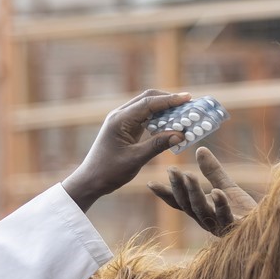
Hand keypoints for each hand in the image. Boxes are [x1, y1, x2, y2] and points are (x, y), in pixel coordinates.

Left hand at [62, 90, 189, 211]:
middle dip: (168, 100)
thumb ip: (158, 145)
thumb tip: (180, 135)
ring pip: (146, 107)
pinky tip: (171, 124)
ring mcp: (122, 121)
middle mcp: (120, 116)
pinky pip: (144, 118)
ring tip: (184, 112)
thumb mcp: (136, 159)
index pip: (148, 103)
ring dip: (165, 108)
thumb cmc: (109, 171)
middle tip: (189, 104)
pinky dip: (159, 118)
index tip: (188, 98)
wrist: (91, 180)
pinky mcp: (125, 128)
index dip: (170, 100)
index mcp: (120, 120)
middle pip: (148, 99)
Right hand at [147, 147, 256, 235]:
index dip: (165, 193)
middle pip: (187, 205)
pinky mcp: (236, 228)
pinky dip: (221, 204)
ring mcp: (220, 226)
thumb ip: (212, 171)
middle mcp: (206, 221)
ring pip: (202, 210)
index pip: (179, 203)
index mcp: (201, 211)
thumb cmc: (244, 210)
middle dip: (178, 187)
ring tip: (189, 175)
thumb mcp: (226, 186)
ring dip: (194, 192)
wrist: (267, 227)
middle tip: (172, 170)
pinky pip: (226, 217)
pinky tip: (217, 191)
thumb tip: (200, 148)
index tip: (150, 182)